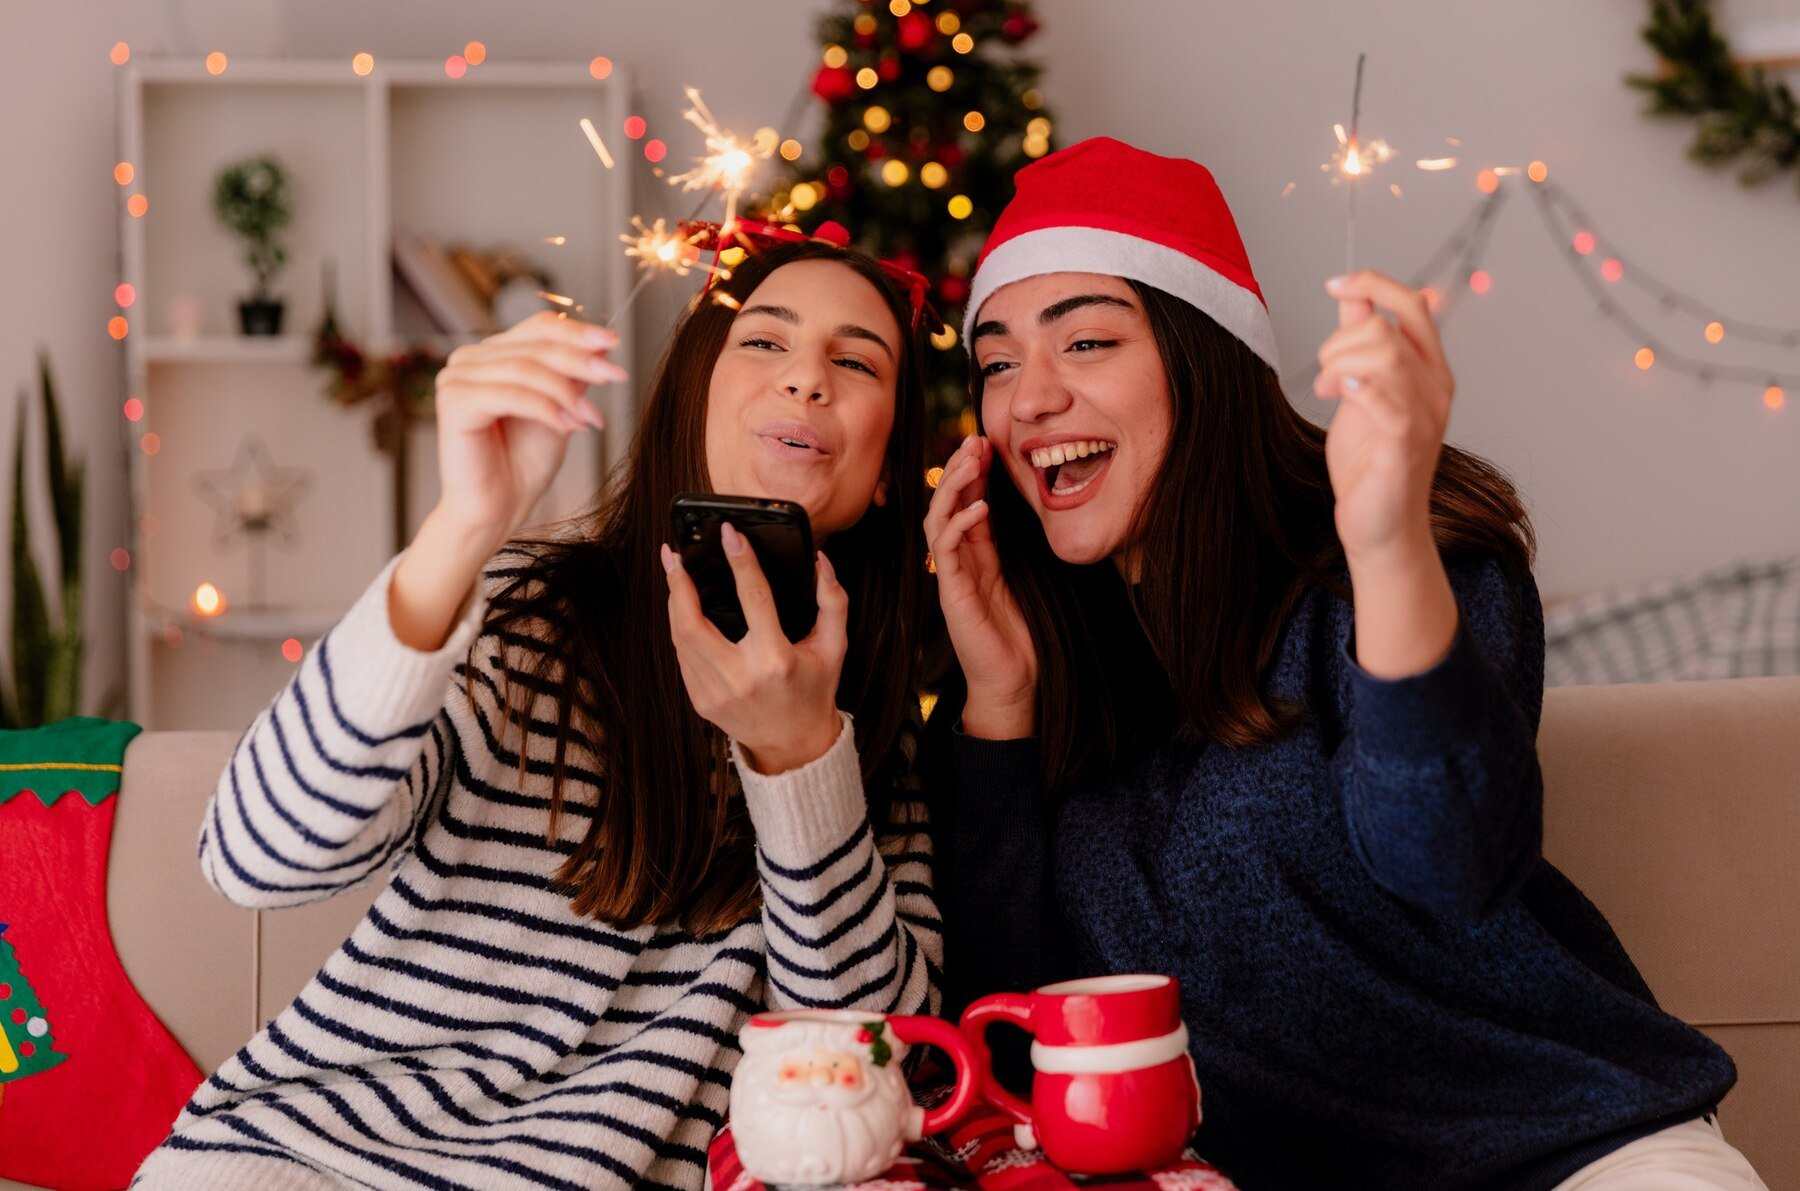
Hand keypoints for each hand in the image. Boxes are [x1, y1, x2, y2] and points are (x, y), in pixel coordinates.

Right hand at [431, 311, 626, 543]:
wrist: (498, 510)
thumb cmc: (523, 464)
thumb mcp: (561, 411)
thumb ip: (573, 379)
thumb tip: (602, 348)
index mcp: (493, 354)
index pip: (539, 328)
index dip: (579, 333)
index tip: (613, 343)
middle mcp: (470, 359)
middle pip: (536, 346)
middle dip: (582, 362)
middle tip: (617, 378)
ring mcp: (457, 378)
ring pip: (525, 369)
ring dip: (567, 393)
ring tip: (592, 418)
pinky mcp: (453, 402)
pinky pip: (509, 395)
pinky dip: (545, 409)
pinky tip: (568, 427)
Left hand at [662, 523, 849, 774]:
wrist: (794, 743)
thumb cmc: (815, 690)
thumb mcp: (834, 647)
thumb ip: (832, 602)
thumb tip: (820, 561)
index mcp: (776, 660)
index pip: (754, 598)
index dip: (741, 561)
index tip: (729, 533)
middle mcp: (740, 676)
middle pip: (694, 621)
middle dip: (679, 583)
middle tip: (674, 554)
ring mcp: (715, 692)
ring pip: (680, 637)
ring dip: (674, 601)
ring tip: (674, 574)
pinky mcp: (700, 700)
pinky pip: (683, 657)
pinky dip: (680, 629)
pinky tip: (682, 609)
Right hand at [924, 435, 1037, 737]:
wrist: (1012, 679)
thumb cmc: (1018, 634)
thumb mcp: (1019, 577)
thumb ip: (1009, 546)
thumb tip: (1015, 506)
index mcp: (974, 556)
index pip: (964, 502)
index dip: (970, 472)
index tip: (984, 442)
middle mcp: (957, 562)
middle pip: (944, 504)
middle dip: (957, 469)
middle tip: (974, 439)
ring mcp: (950, 576)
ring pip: (938, 519)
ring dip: (953, 486)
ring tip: (971, 460)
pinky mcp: (951, 593)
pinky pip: (946, 550)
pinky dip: (960, 524)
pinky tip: (980, 507)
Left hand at [1313, 270, 1453, 566]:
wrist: (1380, 524)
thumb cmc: (1370, 459)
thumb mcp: (1361, 389)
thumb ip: (1360, 343)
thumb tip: (1355, 294)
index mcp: (1429, 368)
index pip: (1413, 304)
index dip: (1374, 284)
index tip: (1335, 284)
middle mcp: (1436, 387)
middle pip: (1391, 326)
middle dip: (1342, 338)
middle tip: (1324, 371)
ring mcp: (1425, 416)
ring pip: (1386, 355)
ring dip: (1340, 365)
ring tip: (1326, 390)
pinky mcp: (1407, 445)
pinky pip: (1388, 400)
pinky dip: (1358, 388)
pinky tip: (1339, 396)